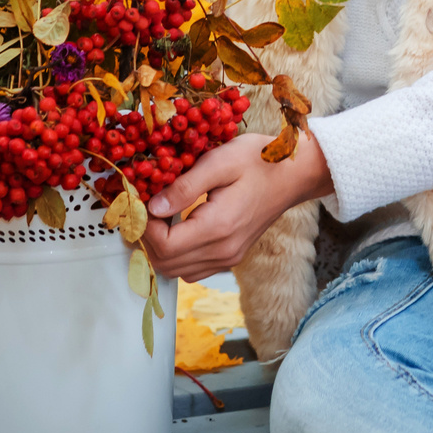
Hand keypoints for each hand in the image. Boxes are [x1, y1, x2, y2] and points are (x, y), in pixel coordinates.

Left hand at [141, 129, 334, 282]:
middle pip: (166, 264)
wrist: (295, 174)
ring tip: (155, 219)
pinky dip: (175, 255)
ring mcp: (229, 257)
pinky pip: (192, 269)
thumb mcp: (220, 161)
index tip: (137, 203)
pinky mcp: (231, 257)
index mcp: (219, 227)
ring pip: (176, 271)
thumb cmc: (260, 160)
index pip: (164, 246)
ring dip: (158, 250)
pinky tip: (175, 229)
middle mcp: (223, 250)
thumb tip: (153, 208)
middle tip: (140, 211)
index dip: (143, 227)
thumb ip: (184, 186)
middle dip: (145, 240)